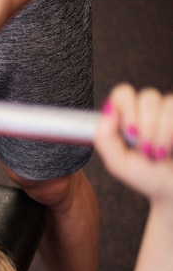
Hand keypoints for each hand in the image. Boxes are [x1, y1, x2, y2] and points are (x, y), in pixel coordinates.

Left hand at [95, 84, 172, 202]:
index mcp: (128, 117)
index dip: (126, 108)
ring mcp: (171, 112)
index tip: (128, 132)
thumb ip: (105, 137)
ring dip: (159, 132)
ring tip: (158, 153)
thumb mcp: (117, 162)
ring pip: (165, 101)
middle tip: (144, 148)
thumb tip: (108, 109)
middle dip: (144, 125)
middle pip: (147, 95)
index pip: (123, 93)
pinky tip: (170, 146)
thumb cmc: (147, 177)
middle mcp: (151, 111)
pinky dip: (171, 131)